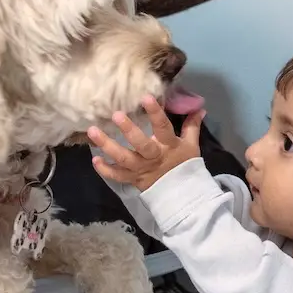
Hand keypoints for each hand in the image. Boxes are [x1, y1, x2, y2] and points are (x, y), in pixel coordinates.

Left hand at [89, 96, 203, 191]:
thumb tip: (199, 107)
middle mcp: (153, 157)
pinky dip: (105, 169)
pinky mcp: (133, 179)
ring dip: (107, 145)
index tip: (145, 97)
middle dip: (129, 130)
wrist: (182, 194)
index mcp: (168, 146)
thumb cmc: (184, 165)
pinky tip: (95, 159)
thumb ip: (192, 125)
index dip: (155, 113)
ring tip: (93, 131)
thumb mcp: (191, 145)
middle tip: (116, 115)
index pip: (163, 127)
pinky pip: (117, 176)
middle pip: (141, 144)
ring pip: (123, 159)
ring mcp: (141, 169)